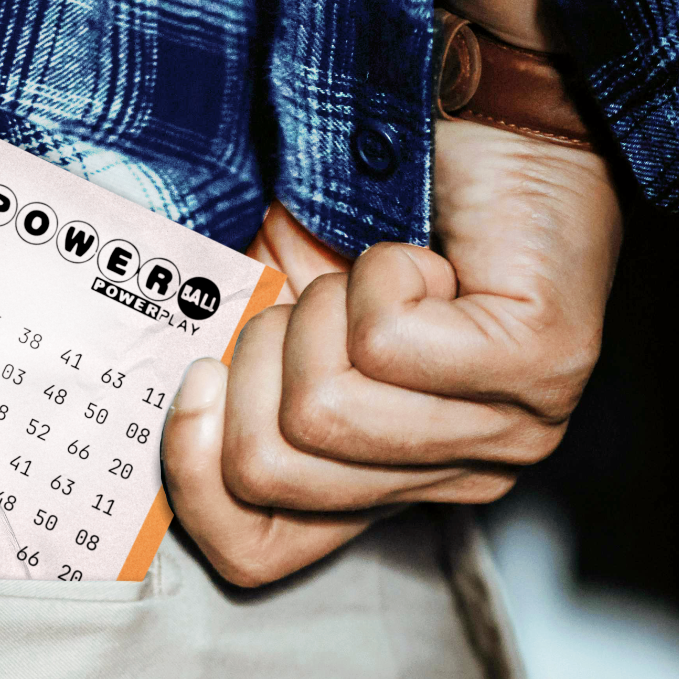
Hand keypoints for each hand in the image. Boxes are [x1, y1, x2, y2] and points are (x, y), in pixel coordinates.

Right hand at [161, 119, 622, 586]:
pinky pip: (388, 342)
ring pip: (325, 412)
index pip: (257, 554)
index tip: (200, 375)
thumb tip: (136, 417)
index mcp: (379, 486)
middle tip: (317, 297)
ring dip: (323, 309)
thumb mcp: (263, 324)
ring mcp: (507, 432)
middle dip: (260, 356)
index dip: (195, 480)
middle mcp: (448, 480)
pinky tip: (428, 259)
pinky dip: (379, 271)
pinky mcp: (542, 364)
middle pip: (274, 471)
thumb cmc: (365, 221)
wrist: (484, 124)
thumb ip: (217, 390)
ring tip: (375, 275)